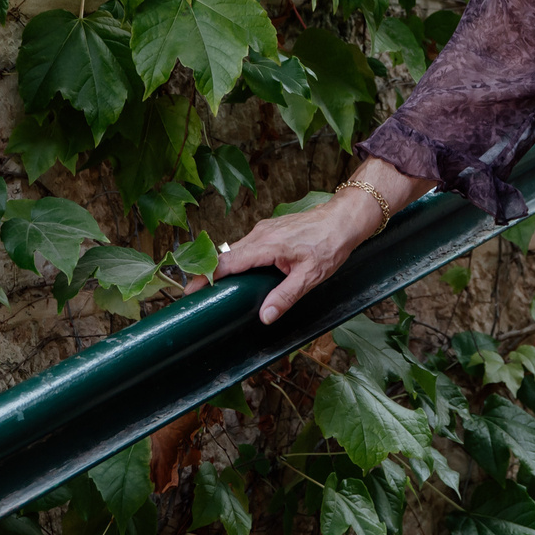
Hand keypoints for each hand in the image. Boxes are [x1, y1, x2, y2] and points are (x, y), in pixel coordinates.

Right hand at [212, 187, 385, 324]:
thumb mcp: (310, 276)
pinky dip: (237, 259)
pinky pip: (246, 245)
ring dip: (224, 266)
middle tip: (196, 294)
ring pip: (236, 249)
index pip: (227, 262)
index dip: (207, 277)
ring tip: (213, 287)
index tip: (191, 291)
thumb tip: (265, 315)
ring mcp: (264, 229)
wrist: (343, 220)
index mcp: (267, 245)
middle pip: (226, 255)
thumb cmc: (329, 244)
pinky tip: (239, 273)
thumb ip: (286, 296)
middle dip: (209, 273)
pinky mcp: (269, 229)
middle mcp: (260, 234)